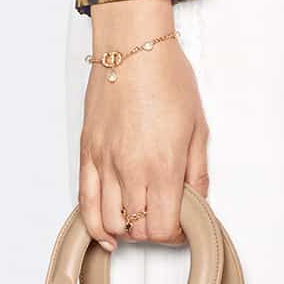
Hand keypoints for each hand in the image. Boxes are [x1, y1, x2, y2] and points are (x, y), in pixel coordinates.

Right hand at [79, 0, 210, 248]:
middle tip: (163, 218)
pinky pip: (85, 202)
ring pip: (110, 222)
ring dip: (127, 230)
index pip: (164, 227)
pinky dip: (95, 225)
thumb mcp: (198, 129)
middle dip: (153, 232)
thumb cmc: (167, 79)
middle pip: (139, 229)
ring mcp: (105, 162)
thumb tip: (197, 203)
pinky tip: (107, 233)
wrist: (132, 47)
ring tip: (139, 219)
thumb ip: (197, 173)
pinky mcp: (87, 154)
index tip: (181, 226)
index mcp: (163, 165)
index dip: (175, 235)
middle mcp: (131, 168)